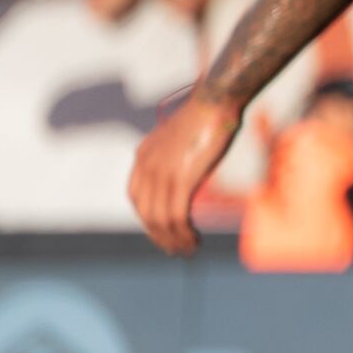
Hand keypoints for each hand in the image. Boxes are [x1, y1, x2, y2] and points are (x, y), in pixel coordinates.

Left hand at [126, 91, 245, 255]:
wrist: (215, 101)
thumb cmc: (208, 114)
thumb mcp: (182, 137)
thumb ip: (177, 154)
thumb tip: (189, 165)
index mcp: (143, 156)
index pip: (137, 197)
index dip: (147, 219)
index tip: (163, 232)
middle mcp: (146, 166)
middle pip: (145, 213)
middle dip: (159, 236)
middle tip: (175, 250)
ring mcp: (161, 173)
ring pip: (160, 219)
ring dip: (173, 239)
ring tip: (188, 250)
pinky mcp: (180, 178)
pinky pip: (176, 215)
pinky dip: (183, 233)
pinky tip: (195, 240)